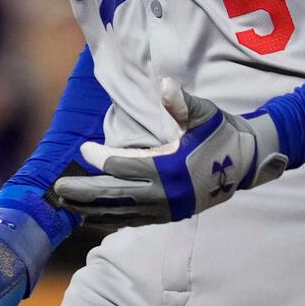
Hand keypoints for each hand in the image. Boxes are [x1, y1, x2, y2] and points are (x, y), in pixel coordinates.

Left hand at [52, 78, 287, 227]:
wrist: (245, 162)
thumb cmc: (220, 132)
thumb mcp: (205, 113)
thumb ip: (182, 102)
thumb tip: (164, 85)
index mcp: (172, 168)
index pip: (127, 166)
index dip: (102, 158)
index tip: (83, 148)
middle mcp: (167, 194)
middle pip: (117, 195)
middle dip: (86, 192)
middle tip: (58, 188)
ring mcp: (167, 208)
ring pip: (122, 212)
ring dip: (92, 208)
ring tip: (65, 203)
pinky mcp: (168, 216)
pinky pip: (133, 220)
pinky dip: (110, 218)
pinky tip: (91, 215)